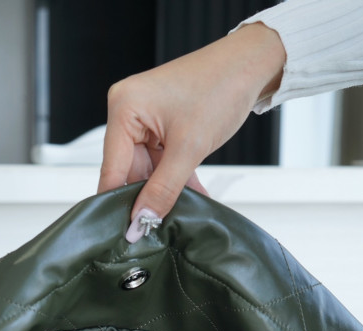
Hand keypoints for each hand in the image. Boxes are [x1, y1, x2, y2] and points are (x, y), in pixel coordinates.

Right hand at [97, 24, 285, 225]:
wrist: (250, 65)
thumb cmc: (221, 86)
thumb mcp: (189, 147)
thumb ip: (163, 189)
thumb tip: (142, 220)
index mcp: (123, 108)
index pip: (112, 169)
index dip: (120, 203)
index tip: (127, 233)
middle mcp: (128, 112)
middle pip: (128, 171)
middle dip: (145, 198)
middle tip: (156, 227)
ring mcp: (144, 120)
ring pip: (146, 170)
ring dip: (164, 191)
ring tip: (178, 212)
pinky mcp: (160, 126)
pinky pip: (161, 162)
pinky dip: (174, 180)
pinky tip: (189, 197)